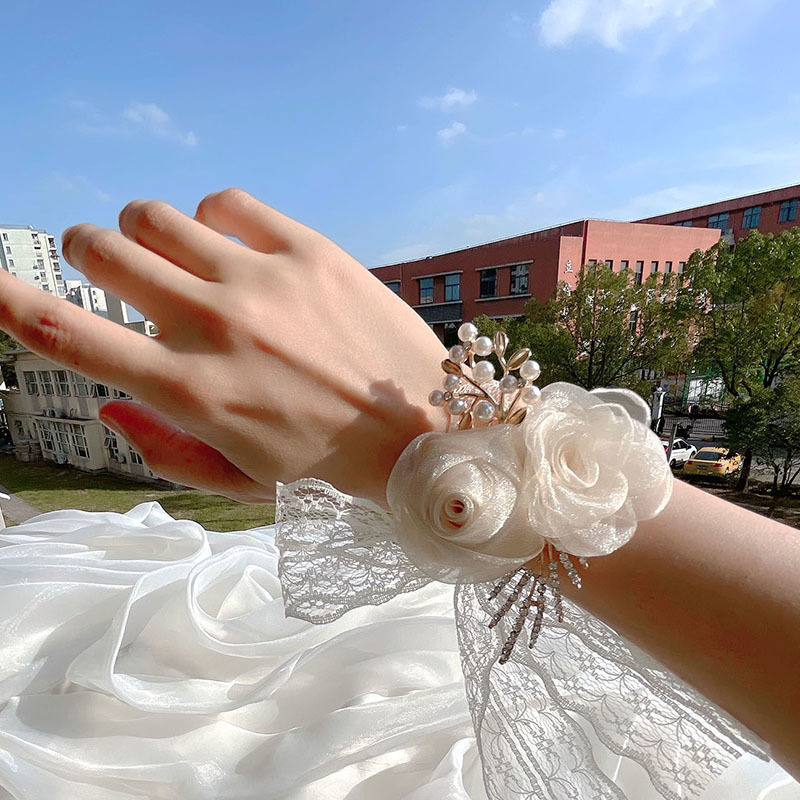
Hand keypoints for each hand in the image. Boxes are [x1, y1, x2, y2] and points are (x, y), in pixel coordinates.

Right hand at [0, 189, 446, 502]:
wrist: (423, 428)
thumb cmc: (326, 462)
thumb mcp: (240, 479)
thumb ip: (162, 446)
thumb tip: (106, 402)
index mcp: (191, 393)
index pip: (71, 338)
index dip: (11, 304)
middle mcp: (215, 327)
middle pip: (104, 249)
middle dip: (91, 254)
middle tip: (113, 267)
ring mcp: (262, 282)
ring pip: (154, 214)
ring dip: (144, 231)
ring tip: (174, 256)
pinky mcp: (309, 251)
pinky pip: (224, 201)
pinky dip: (210, 220)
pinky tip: (234, 248)